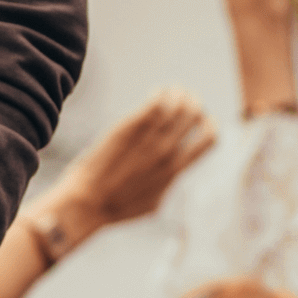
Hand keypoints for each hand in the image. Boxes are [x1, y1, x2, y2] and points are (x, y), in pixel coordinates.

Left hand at [51, 88, 216, 233]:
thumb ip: (167, 186)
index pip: (209, 137)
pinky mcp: (130, 127)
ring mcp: (149, 138)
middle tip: (185, 99)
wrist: (87, 201)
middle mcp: (166, 152)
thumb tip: (172, 179)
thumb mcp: (153, 203)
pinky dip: (161, 93)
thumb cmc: (116, 206)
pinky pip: (155, 102)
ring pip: (177, 104)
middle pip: (195, 114)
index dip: (209, 124)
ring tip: (170, 91)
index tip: (200, 120)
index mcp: (175, 170)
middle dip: (195, 102)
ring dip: (178, 93)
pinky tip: (156, 92)